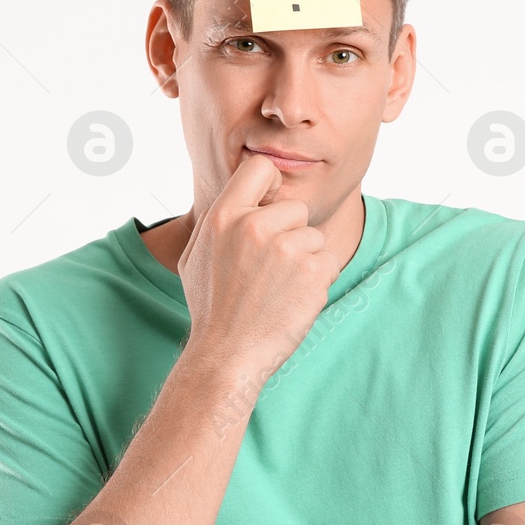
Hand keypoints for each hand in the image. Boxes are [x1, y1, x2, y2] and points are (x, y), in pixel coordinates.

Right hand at [177, 154, 343, 383]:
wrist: (227, 355)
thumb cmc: (211, 307)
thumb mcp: (196, 255)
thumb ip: (218, 220)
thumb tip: (241, 194)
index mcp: (223, 216)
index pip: (261, 168)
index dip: (272, 185)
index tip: (272, 205)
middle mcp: (254, 226)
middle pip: (296, 208)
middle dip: (291, 233)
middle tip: (271, 268)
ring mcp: (286, 249)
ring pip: (314, 236)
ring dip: (305, 259)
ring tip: (280, 287)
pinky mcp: (312, 273)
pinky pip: (329, 261)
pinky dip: (318, 280)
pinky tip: (293, 299)